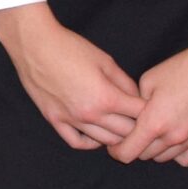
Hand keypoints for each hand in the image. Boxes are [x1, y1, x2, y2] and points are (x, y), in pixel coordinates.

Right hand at [0, 2, 142, 149]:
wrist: (35, 44)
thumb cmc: (70, 47)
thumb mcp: (104, 60)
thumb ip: (124, 82)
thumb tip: (136, 98)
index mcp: (106, 96)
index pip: (140, 114)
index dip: (150, 111)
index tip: (152, 107)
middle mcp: (90, 113)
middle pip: (126, 132)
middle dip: (138, 127)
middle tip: (141, 120)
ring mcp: (71, 119)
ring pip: (105, 141)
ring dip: (118, 137)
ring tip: (122, 128)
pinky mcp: (55, 120)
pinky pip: (77, 142)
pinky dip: (91, 143)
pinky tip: (97, 135)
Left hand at [109, 0, 187, 166]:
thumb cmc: (182, 68)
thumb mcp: (149, 80)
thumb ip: (136, 104)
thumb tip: (132, 117)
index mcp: (154, 122)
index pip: (128, 152)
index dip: (117, 151)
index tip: (114, 146)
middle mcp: (173, 136)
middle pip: (146, 155)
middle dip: (136, 147)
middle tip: (134, 135)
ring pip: (165, 157)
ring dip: (156, 149)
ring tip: (155, 134)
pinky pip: (186, 158)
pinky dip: (177, 153)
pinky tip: (174, 140)